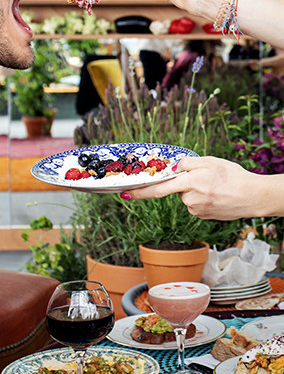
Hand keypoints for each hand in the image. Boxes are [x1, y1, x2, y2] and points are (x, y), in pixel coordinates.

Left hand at [122, 156, 263, 219]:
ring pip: (186, 197)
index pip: (159, 189)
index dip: (140, 192)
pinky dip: (202, 199)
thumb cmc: (234, 176)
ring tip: (216, 188)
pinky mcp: (203, 217)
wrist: (255, 196)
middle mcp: (190, 198)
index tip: (124, 194)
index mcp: (191, 182)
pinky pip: (195, 205)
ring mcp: (196, 210)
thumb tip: (171, 168)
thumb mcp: (211, 161)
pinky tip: (217, 197)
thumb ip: (187, 163)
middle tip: (207, 181)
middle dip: (185, 184)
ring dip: (195, 191)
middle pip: (176, 190)